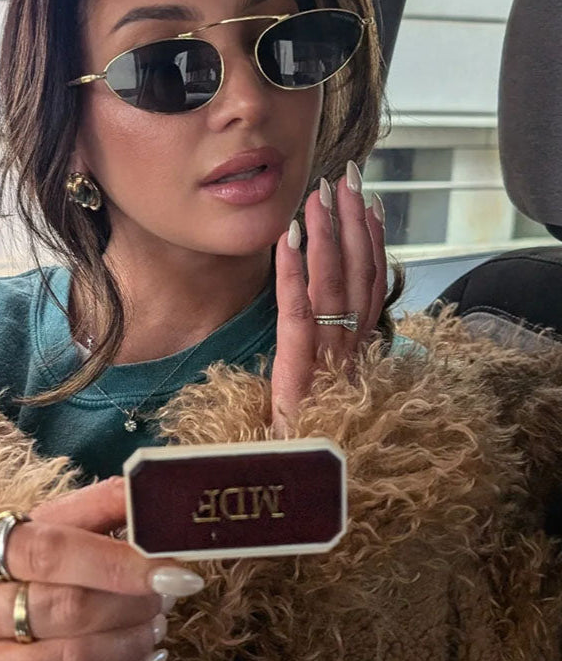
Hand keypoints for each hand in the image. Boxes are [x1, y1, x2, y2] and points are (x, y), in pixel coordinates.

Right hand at [0, 476, 202, 660]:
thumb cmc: (3, 574)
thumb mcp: (36, 529)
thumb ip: (93, 508)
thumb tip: (154, 489)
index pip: (48, 551)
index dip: (117, 561)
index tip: (171, 568)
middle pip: (61, 609)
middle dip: (130, 603)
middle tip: (167, 595)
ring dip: (129, 645)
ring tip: (155, 627)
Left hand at [270, 160, 386, 437]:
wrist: (300, 482)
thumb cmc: (309, 436)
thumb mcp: (323, 388)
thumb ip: (328, 350)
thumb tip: (323, 310)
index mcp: (359, 350)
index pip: (372, 283)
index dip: (374, 240)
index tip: (370, 201)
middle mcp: (350, 349)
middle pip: (358, 273)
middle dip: (352, 221)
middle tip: (347, 178)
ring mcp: (328, 359)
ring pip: (333, 284)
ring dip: (327, 233)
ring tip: (320, 193)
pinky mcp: (298, 370)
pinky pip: (297, 311)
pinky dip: (292, 271)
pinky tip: (286, 236)